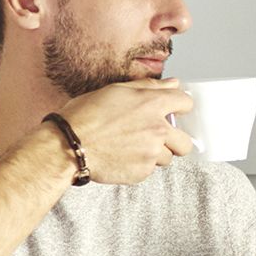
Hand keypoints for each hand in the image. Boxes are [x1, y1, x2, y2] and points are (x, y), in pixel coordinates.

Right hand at [57, 78, 195, 183]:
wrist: (68, 145)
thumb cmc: (85, 116)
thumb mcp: (117, 90)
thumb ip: (150, 87)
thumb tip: (173, 84)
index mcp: (152, 105)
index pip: (186, 103)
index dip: (180, 107)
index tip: (174, 111)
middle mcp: (157, 129)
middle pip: (185, 142)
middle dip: (175, 140)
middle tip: (157, 138)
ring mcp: (151, 153)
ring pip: (167, 158)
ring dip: (155, 154)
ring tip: (132, 147)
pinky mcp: (142, 172)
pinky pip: (150, 170)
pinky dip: (140, 165)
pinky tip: (123, 156)